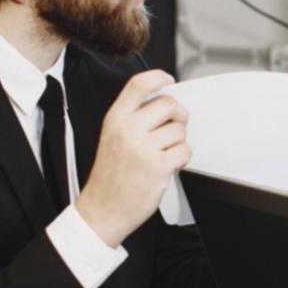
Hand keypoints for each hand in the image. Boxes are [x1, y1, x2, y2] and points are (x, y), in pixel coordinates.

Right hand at [75, 70, 189, 247]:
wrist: (102, 209)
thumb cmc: (111, 175)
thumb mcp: (112, 137)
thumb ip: (134, 118)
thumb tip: (166, 103)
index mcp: (115, 119)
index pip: (139, 85)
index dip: (158, 77)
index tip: (169, 80)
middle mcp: (128, 130)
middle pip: (168, 105)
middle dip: (178, 115)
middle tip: (175, 126)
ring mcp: (143, 148)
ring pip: (179, 130)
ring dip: (178, 142)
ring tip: (164, 154)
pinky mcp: (158, 167)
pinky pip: (184, 150)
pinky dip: (182, 158)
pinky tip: (169, 165)